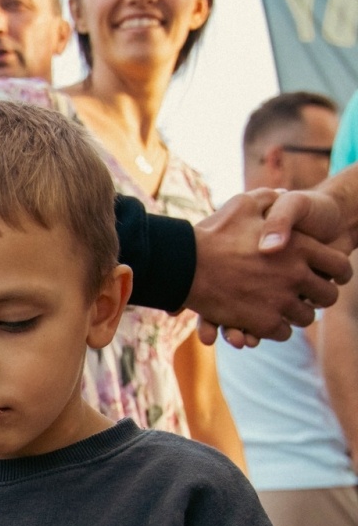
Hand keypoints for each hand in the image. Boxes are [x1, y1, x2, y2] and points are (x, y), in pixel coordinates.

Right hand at [189, 189, 352, 344]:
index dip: (336, 272)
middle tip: (310, 295)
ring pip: (306, 317)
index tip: (327, 275)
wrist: (185, 262)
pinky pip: (282, 332)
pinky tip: (269, 320)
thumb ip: (268, 199)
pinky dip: (277, 329)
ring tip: (288, 308)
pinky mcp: (263, 321)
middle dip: (319, 297)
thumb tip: (282, 193)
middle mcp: (295, 274)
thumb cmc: (214, 232)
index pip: (339, 266)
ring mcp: (280, 300)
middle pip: (327, 296)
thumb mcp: (244, 204)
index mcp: (299, 247)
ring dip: (298, 314)